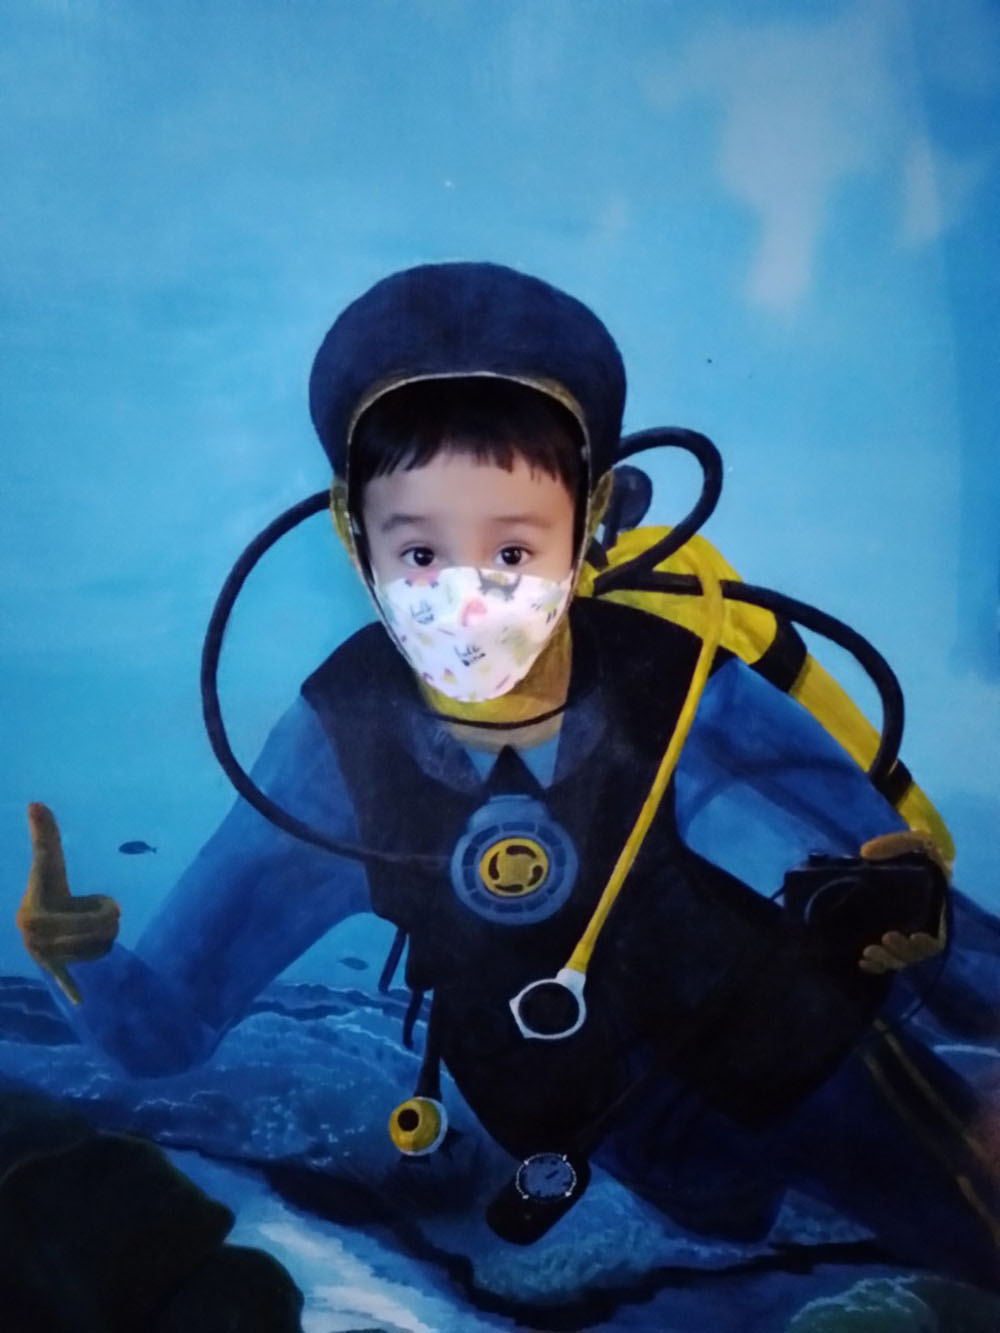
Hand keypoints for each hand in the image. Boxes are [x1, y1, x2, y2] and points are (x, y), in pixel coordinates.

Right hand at [15, 803, 120, 1004]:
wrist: (36, 915)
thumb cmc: (48, 885)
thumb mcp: (49, 863)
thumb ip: (44, 835)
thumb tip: (35, 802)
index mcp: (35, 916)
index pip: (91, 920)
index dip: (105, 911)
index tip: (114, 906)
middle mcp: (36, 942)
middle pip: (99, 937)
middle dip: (108, 923)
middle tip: (103, 914)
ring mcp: (44, 957)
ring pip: (98, 953)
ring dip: (103, 939)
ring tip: (90, 930)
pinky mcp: (54, 970)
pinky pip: (64, 980)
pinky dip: (72, 989)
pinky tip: (82, 1002)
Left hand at [857, 830, 947, 975]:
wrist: (906, 857)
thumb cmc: (915, 852)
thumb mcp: (913, 842)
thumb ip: (895, 844)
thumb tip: (865, 853)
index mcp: (933, 911)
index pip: (936, 940)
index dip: (927, 944)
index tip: (914, 936)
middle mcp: (920, 927)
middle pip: (915, 955)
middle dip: (900, 953)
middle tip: (883, 940)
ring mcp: (902, 933)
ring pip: (899, 960)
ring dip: (885, 960)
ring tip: (867, 953)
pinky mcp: (885, 936)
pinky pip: (884, 958)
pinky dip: (875, 964)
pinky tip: (862, 961)